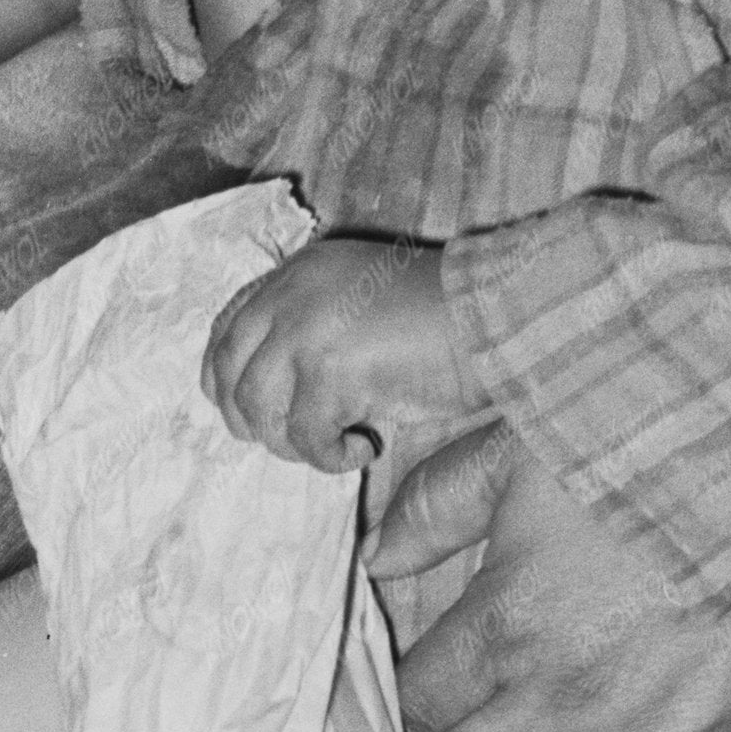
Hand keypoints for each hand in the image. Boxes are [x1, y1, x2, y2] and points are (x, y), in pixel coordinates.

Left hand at [203, 230, 468, 466]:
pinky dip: (331, 457)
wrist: (503, 318)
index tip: (253, 414)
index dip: (227, 380)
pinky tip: (368, 447)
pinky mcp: (328, 369)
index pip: (228, 329)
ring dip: (297, 443)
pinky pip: (305, 437)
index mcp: (300, 274)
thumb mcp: (370, 304)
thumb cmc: (454, 320)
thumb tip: (285, 395)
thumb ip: (320, 326)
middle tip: (303, 441)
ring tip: (343, 444)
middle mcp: (291, 295)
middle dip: (256, 422)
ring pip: (260, 412)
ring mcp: (305, 330)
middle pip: (230, 376)